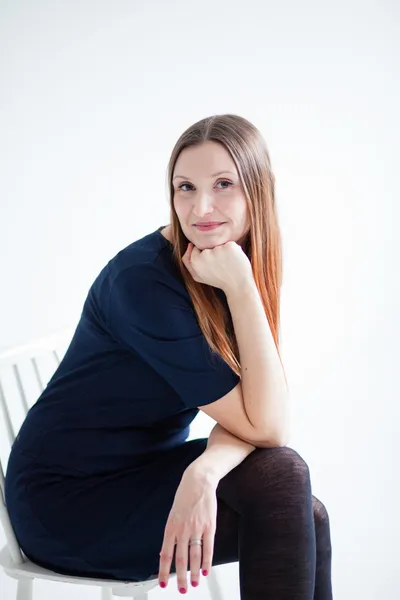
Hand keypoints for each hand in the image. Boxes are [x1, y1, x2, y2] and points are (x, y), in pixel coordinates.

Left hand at [158, 468, 217, 591]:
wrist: (198, 480)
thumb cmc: (185, 496)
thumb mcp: (173, 514)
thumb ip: (171, 533)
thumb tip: (166, 551)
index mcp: (171, 526)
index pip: (166, 554)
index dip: (164, 571)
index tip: (163, 584)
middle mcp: (183, 529)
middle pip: (181, 559)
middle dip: (180, 577)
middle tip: (182, 590)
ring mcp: (196, 528)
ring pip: (194, 556)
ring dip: (193, 572)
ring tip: (194, 584)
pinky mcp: (209, 526)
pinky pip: (208, 547)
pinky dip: (206, 561)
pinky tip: (205, 570)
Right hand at [182, 240, 252, 293]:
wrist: (237, 286)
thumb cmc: (218, 280)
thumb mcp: (198, 276)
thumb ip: (188, 262)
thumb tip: (190, 245)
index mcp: (196, 262)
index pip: (197, 249)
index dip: (206, 256)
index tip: (213, 265)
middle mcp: (205, 254)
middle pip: (208, 246)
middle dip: (214, 253)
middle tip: (221, 266)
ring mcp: (218, 250)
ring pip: (219, 245)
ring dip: (224, 252)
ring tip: (228, 264)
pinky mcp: (230, 247)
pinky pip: (230, 244)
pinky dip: (234, 251)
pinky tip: (234, 261)